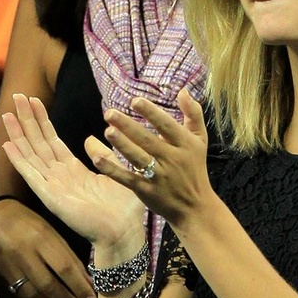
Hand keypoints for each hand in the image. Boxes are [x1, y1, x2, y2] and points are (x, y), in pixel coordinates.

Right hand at [0, 197, 96, 297]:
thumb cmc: (28, 223)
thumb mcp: (51, 232)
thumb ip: (69, 258)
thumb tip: (88, 284)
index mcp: (41, 237)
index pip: (64, 268)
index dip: (79, 287)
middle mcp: (24, 253)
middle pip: (48, 285)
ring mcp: (8, 267)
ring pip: (32, 296)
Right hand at [1, 92, 144, 254]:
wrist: (122, 233)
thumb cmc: (123, 210)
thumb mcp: (115, 172)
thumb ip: (103, 155)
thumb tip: (91, 138)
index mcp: (73, 170)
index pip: (52, 140)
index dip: (42, 120)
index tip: (33, 100)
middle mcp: (59, 176)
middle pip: (38, 143)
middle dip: (27, 119)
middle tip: (16, 96)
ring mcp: (53, 186)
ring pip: (31, 155)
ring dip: (18, 134)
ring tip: (6, 114)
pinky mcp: (51, 197)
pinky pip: (31, 175)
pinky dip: (19, 160)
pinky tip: (8, 145)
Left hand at [94, 88, 214, 235]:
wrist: (195, 207)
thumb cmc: (195, 168)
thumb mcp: (200, 140)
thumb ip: (193, 114)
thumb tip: (183, 90)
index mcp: (185, 144)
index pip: (167, 126)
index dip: (152, 113)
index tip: (135, 101)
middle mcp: (172, 160)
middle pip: (149, 141)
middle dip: (129, 126)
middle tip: (110, 113)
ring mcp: (159, 177)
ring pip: (138, 159)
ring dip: (122, 145)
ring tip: (108, 131)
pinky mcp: (147, 191)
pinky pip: (128, 179)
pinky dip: (113, 170)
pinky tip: (98, 159)